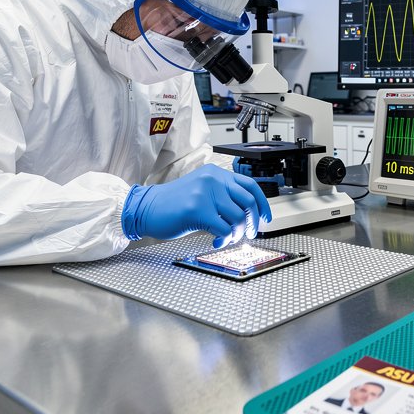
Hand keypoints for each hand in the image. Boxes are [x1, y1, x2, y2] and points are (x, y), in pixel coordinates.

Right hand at [122, 164, 271, 247]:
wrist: (147, 207)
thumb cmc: (174, 203)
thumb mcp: (202, 191)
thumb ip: (223, 197)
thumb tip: (248, 216)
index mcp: (216, 173)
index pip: (250, 186)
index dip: (263, 204)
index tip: (266, 219)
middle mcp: (213, 179)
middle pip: (248, 202)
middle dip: (253, 222)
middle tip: (249, 233)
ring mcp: (205, 193)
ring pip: (238, 217)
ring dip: (237, 233)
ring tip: (228, 237)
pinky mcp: (197, 210)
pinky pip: (223, 228)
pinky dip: (224, 239)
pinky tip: (216, 240)